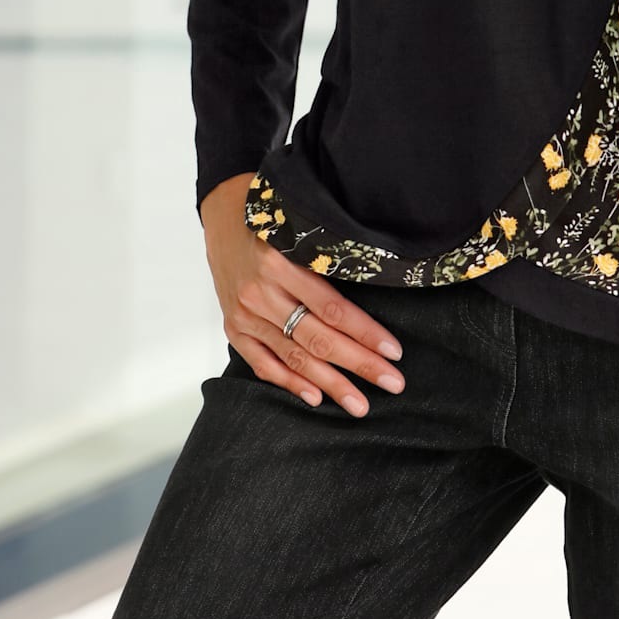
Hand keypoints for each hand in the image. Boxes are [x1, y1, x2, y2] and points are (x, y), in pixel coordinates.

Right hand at [199, 172, 405, 415]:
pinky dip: (289, 383)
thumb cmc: (275, 219)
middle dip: (359, 364)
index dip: (365, 333)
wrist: (224, 214)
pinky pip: (263, 363)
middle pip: (318, 338)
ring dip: (331, 384)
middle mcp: (261, 292)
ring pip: (295, 357)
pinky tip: (316, 398)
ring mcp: (245, 314)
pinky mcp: (234, 327)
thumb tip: (376, 295)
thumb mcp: (302, 229)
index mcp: (282, 263)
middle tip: (393, 383)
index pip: (332, 308)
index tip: (394, 351)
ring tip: (361, 404)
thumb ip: (330, 261)